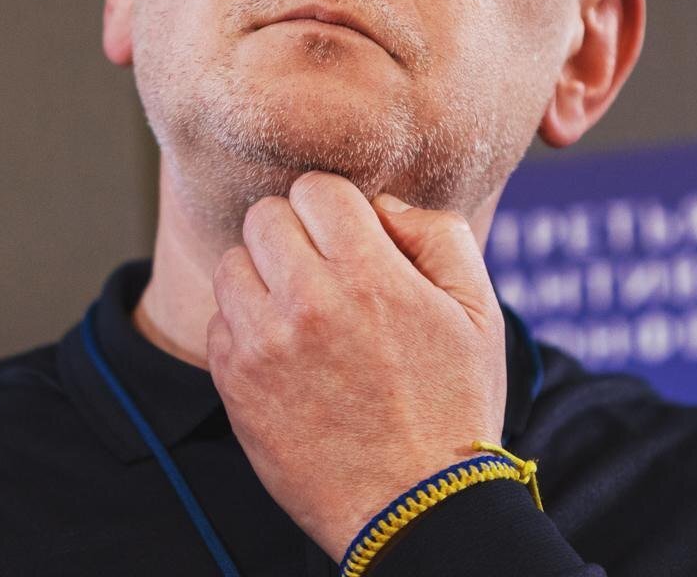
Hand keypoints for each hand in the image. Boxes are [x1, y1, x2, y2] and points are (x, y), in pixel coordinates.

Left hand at [207, 171, 506, 561]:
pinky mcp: (236, 386)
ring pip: (232, 263)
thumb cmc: (453, 404)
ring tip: (298, 305)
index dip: (334, 204)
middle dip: (294, 230)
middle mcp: (308, 302)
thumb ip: (437, 233)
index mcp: (369, 275)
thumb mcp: (478, 310)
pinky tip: (282, 348)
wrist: (415, 508)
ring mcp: (263, 345)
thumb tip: (381, 203)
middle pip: (264, 215)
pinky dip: (244, 325)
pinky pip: (218, 321)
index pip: (315, 188)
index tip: (346, 231)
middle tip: (320, 264)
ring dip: (262, 274)